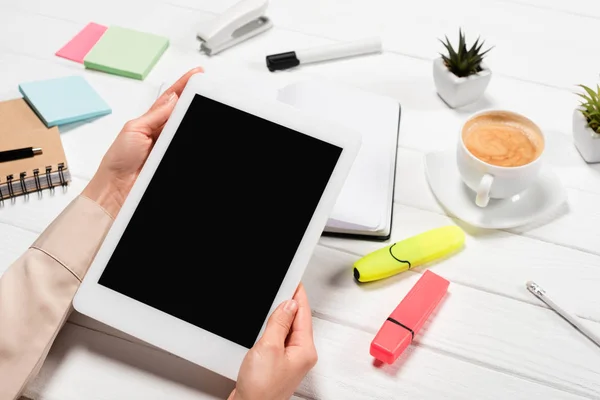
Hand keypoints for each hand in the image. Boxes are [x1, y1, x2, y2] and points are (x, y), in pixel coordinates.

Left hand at [82, 67, 203, 216]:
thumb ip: (156, 115)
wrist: (116, 189)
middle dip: (195, 100)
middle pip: (184, 113)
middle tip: (206, 87)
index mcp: (151, 121)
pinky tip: (199, 127)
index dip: (184, 86)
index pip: (171, 100)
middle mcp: (163, 133)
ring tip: (204, 105)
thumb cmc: (118, 161)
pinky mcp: (173, 161)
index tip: (197, 74)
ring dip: (195, 118)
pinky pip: (188, 148)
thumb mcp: (134, 129)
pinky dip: (195, 141)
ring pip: (188, 128)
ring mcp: (170, 147)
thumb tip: (174, 98)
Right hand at [228, 283, 317, 399]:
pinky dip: (271, 330)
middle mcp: (300, 356)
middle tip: (282, 287)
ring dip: (279, 318)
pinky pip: (277, 341)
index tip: (294, 281)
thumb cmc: (261, 389)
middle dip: (289, 304)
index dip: (298, 295)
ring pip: (286, 330)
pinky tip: (264, 327)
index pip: (304, 314)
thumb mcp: (269, 347)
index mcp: (305, 350)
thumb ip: (280, 323)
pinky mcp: (275, 365)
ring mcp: (288, 361)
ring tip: (273, 303)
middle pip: (297, 321)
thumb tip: (288, 304)